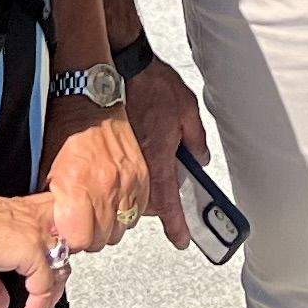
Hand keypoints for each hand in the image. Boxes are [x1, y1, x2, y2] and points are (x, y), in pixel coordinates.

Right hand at [0, 189, 83, 307]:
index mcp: (21, 215)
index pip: (51, 232)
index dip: (50, 255)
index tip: (42, 277)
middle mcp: (33, 221)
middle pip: (63, 251)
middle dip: (57, 278)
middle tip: (44, 300)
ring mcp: (36, 235)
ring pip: (60, 269)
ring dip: (50, 298)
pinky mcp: (32, 251)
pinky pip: (44, 288)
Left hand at [44, 114, 149, 254]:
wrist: (92, 99)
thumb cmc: (67, 127)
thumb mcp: (47, 167)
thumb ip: (52, 203)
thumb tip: (54, 229)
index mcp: (78, 184)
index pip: (79, 238)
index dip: (71, 241)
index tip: (66, 234)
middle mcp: (107, 185)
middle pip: (102, 238)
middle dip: (89, 237)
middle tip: (80, 226)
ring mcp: (129, 181)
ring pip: (121, 228)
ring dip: (109, 226)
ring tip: (97, 214)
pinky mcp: (143, 176)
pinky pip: (139, 211)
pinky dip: (127, 212)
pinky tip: (114, 204)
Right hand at [123, 64, 210, 251]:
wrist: (118, 67)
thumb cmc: (151, 83)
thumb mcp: (187, 109)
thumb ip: (195, 137)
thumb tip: (200, 157)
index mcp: (160, 156)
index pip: (169, 202)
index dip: (177, 225)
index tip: (182, 239)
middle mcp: (138, 163)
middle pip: (148, 202)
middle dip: (160, 203)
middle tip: (173, 193)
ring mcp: (121, 160)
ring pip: (132, 192)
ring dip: (144, 190)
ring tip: (154, 168)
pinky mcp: (107, 153)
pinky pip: (120, 176)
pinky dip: (129, 176)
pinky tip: (134, 158)